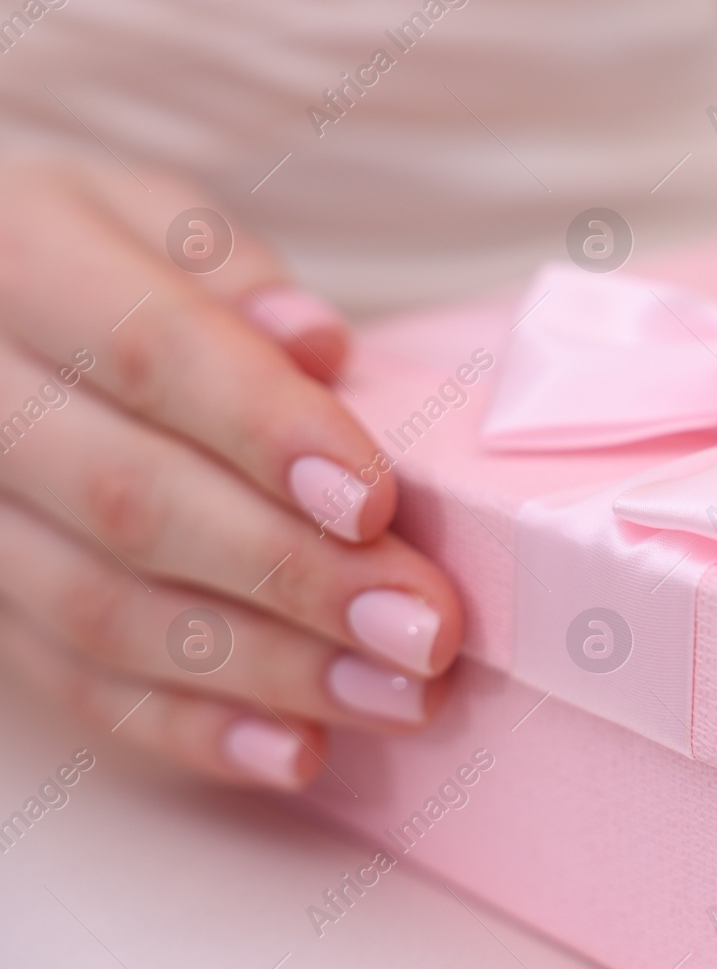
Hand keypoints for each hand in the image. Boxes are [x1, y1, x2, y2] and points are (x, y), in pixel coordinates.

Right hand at [0, 157, 462, 789]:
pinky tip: (299, 751)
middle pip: (133, 501)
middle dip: (295, 574)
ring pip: (105, 611)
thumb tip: (315, 345)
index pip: (147, 352)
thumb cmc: (96, 262)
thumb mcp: (147, 217)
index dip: (267, 431)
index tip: (377, 502)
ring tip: (396, 697)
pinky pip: (72, 682)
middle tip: (424, 627)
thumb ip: (227, 272)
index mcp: (18, 262)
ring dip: (266, 669)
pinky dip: (192, 728)